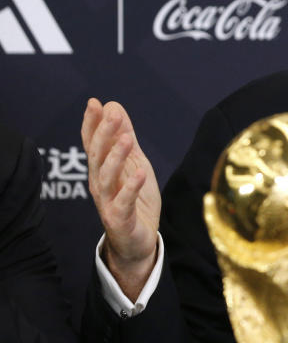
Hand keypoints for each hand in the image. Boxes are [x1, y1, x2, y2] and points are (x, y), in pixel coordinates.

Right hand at [81, 98, 160, 299]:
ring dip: (116, 157)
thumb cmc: (134, 199)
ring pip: (107, 177)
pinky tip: (140, 173)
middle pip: (98, 156)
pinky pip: (124, 202)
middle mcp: (100, 184)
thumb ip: (124, 137)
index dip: (92, 123)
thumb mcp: (134, 163)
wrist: (137, 241)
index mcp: (101, 169)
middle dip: (103, 133)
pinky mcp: (120, 219)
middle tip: (112, 113)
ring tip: (125, 138)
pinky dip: (131, 187)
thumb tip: (115, 106)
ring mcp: (108, 202)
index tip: (94, 102)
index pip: (92, 143)